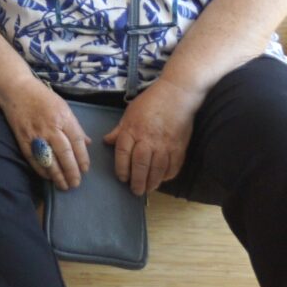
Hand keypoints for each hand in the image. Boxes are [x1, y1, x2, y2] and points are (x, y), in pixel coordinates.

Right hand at [0, 79, 95, 191]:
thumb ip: (75, 127)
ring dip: (57, 175)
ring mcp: (35, 134)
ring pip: (49, 159)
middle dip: (71, 171)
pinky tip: (47, 176)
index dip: (82, 159)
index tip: (85, 170)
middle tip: (76, 183)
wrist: (16, 90)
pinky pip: (33, 158)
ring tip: (64, 185)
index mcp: (63, 118)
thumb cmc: (43, 98)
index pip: (77, 142)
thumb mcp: (64, 108)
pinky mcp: (22, 138)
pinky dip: (41, 169)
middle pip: (64, 154)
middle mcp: (50, 127)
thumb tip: (87, 143)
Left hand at [108, 76, 200, 195]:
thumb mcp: (129, 113)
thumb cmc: (150, 102)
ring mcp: (165, 145)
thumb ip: (119, 130)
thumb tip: (107, 141)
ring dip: (152, 182)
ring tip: (148, 189)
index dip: (121, 169)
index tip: (122, 178)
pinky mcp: (179, 147)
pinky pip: (173, 166)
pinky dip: (168, 175)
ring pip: (157, 169)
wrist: (177, 95)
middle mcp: (147, 140)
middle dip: (137, 181)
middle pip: (140, 165)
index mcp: (132, 131)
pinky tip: (163, 179)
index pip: (122, 154)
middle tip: (135, 191)